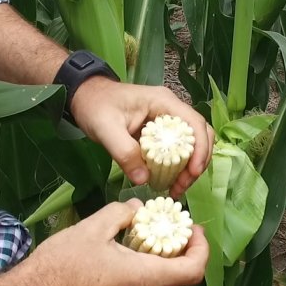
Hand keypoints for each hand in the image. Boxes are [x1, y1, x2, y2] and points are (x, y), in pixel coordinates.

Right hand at [12, 200, 208, 285]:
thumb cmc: (60, 266)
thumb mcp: (93, 227)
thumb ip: (121, 213)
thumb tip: (136, 209)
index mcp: (143, 278)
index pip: (192, 271)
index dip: (202, 249)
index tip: (193, 229)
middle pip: (181, 281)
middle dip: (186, 254)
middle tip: (175, 231)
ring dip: (167, 265)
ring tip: (153, 240)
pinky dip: (149, 274)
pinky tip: (130, 255)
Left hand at [70, 77, 214, 196]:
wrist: (84, 97)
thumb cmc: (95, 107)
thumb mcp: (106, 129)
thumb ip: (124, 152)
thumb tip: (144, 180)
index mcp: (164, 102)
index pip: (195, 124)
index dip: (200, 149)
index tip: (192, 172)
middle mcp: (171, 109)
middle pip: (200, 135)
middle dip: (197, 162)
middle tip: (182, 185)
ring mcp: (167, 120)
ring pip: (192, 144)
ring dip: (189, 167)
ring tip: (177, 188)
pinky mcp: (160, 132)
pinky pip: (178, 149)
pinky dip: (178, 167)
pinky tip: (169, 181)